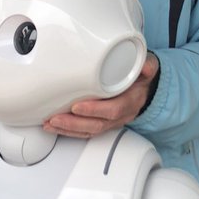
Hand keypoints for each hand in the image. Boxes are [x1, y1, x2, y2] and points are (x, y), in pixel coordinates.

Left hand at [44, 54, 158, 137]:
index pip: (113, 110)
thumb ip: (147, 66)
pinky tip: (54, 126)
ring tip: (50, 123)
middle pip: (97, 125)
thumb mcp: (148, 68)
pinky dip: (69, 131)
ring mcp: (111, 122)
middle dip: (74, 123)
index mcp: (130, 101)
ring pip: (89, 131)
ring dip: (68, 129)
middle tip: (56, 118)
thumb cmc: (141, 78)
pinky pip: (85, 131)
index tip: (77, 106)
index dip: (95, 110)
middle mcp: (120, 115)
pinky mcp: (102, 123)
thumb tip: (146, 66)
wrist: (146, 90)